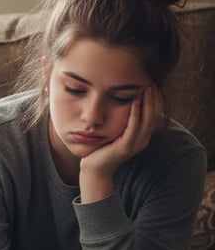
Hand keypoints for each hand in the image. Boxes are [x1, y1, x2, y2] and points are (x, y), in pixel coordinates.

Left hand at [79, 85, 162, 200]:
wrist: (94, 168)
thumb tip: (123, 102)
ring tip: (147, 87)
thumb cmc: (102, 148)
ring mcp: (135, 144)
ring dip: (147, 102)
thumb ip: (122, 120)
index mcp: (142, 136)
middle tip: (152, 81)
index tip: (153, 84)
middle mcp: (142, 140)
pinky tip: (134, 101)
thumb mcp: (115, 131)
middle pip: (154, 115)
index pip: (154, 114)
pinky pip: (133, 127)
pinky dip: (135, 113)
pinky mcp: (126, 146)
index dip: (156, 100)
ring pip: (147, 120)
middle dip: (154, 98)